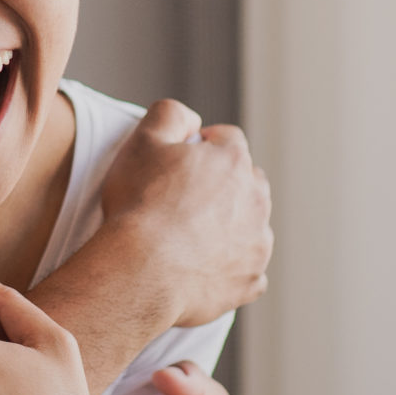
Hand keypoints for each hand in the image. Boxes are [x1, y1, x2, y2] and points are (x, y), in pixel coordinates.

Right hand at [97, 100, 271, 327]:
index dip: (203, 147)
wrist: (140, 272)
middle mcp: (256, 199)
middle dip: (223, 187)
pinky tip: (201, 272)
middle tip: (184, 203)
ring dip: (230, 228)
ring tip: (190, 241)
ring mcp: (258, 242)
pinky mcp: (252, 281)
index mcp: (233, 160)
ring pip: (251, 227)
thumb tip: (192, 120)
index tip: (180, 164)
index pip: (227, 139)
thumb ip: (170, 114)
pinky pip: (248, 271)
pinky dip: (230, 270)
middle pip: (246, 182)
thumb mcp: (142, 140)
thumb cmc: (138, 206)